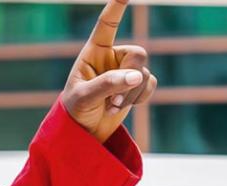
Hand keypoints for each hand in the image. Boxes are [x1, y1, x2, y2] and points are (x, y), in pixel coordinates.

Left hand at [62, 0, 157, 142]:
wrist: (83, 132)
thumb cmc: (75, 111)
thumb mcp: (84, 98)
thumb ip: (107, 84)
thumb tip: (137, 76)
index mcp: (94, 52)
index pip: (107, 24)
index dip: (117, 7)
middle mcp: (112, 57)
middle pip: (138, 54)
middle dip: (130, 76)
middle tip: (114, 97)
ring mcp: (125, 71)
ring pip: (145, 73)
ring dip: (131, 94)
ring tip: (111, 107)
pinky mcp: (136, 86)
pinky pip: (151, 84)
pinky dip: (140, 98)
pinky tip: (122, 107)